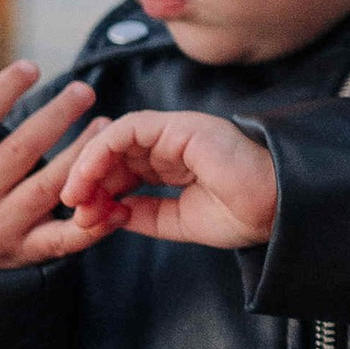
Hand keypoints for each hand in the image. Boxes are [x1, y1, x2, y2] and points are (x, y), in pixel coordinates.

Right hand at [0, 63, 106, 273]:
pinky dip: (94, 227)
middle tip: (85, 90)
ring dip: (81, 155)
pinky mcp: (26, 253)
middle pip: (20, 150)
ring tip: (105, 125)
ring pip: (49, 187)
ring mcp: (2, 226)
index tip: (31, 66)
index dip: (2, 90)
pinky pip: (64, 240)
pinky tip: (122, 204)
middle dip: (56, 117)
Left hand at [57, 111, 279, 251]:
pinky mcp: (178, 126)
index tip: (85, 219)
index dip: (101, 193)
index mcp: (177, 166)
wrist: (276, 208)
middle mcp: (173, 145)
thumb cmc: (242, 215)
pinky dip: (102, 150)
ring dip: (88, 166)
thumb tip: (109, 211)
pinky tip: (89, 176)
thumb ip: (145, 214)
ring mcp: (176, 132)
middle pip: (115, 156)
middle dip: (88, 182)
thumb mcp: (178, 222)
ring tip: (75, 196)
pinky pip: (128, 130)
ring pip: (115, 139)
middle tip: (73, 210)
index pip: (126, 172)